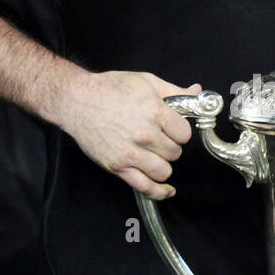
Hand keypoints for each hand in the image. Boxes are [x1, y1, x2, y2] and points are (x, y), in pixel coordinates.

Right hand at [60, 70, 199, 199]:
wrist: (77, 100)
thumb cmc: (110, 89)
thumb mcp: (146, 82)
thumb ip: (174, 91)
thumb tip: (197, 93)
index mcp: (154, 112)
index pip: (184, 134)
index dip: (180, 131)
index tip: (172, 129)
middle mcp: (144, 134)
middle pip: (175, 153)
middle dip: (170, 146)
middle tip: (159, 139)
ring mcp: (130, 153)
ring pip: (164, 171)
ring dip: (163, 164)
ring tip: (154, 154)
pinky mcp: (118, 166)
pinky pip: (145, 187)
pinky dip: (159, 192)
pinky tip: (167, 190)